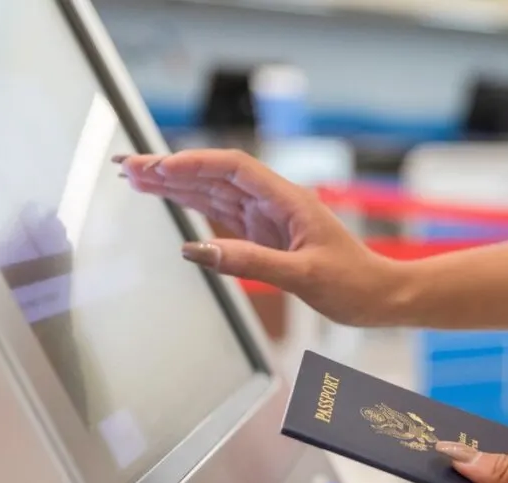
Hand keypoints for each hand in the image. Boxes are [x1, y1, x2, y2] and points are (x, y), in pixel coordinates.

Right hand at [115, 149, 402, 326]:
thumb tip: (197, 250)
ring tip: (135, 178)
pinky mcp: (266, 235)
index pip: (233, 168)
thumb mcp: (303, 275)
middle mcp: (275, 202)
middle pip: (215, 175)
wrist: (380, 296)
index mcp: (288, 200)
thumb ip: (250, 262)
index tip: (157, 166)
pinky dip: (194, 204)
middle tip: (126, 167)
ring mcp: (269, 218)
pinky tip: (170, 197)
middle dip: (171, 168)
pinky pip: (223, 213)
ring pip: (215, 192)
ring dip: (176, 183)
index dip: (193, 163)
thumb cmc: (354, 284)